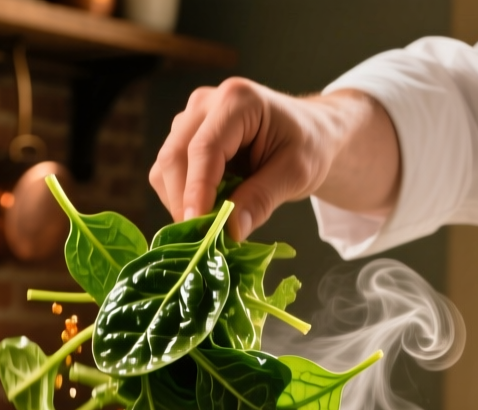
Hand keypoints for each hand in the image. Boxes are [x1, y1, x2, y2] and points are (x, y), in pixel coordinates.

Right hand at [148, 78, 399, 238]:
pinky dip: (183, 196)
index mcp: (238, 100)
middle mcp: (206, 102)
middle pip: (174, 156)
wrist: (311, 131)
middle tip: (203, 239)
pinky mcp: (185, 135)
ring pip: (165, 166)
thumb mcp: (296, 173)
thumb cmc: (309, 145)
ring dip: (181, 201)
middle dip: (184, 201)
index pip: (204, 149)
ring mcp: (192, 117)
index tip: (198, 227)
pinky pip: (169, 171)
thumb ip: (262, 199)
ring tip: (211, 225)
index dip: (196, 191)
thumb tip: (230, 231)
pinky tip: (209, 209)